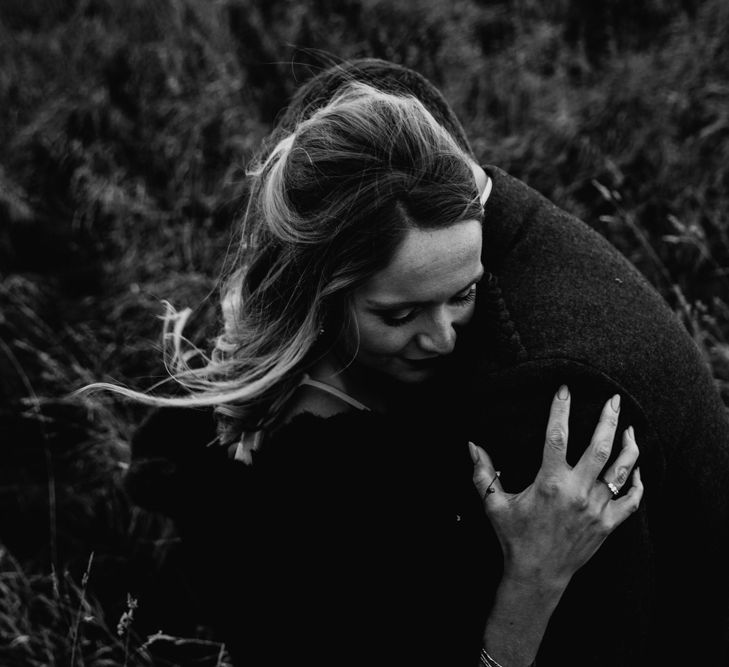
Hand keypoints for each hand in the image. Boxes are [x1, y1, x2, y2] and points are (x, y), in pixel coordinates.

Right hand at [469, 386, 642, 590]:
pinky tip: (636, 469)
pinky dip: (637, 484)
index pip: (557, 436)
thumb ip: (482, 473)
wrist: (538, 575)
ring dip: (629, 448)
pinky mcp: (608, 525)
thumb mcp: (494, 504)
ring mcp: (596, 509)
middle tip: (615, 399)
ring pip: (620, 471)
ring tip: (631, 429)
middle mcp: (577, 492)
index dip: (561, 410)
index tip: (565, 390)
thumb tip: (471, 444)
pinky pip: (631, 501)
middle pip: (600, 448)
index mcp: (550, 482)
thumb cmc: (514, 537)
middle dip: (609, 420)